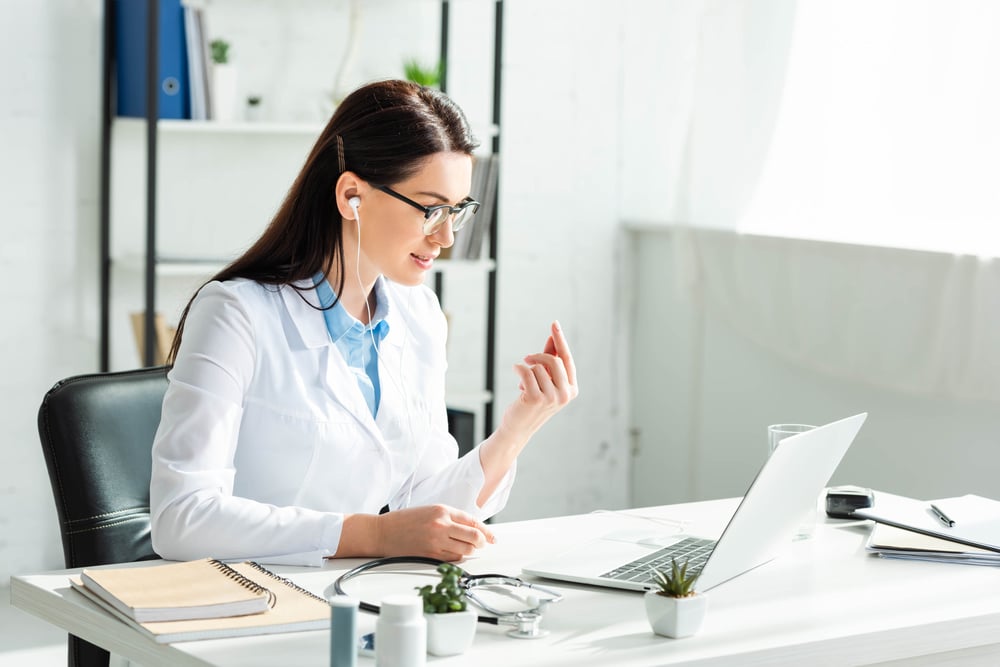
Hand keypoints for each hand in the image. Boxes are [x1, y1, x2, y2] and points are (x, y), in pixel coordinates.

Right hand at [374, 504, 495, 560]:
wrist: (383, 532)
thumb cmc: (404, 521)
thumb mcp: (430, 511)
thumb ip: (450, 517)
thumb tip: (471, 528)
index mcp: (442, 510)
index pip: (473, 521)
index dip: (486, 531)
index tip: (492, 537)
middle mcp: (441, 525)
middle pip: (474, 537)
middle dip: (482, 542)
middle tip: (483, 544)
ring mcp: (436, 541)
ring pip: (466, 550)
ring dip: (470, 551)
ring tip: (469, 549)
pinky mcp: (430, 555)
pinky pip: (453, 559)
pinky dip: (458, 557)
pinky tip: (455, 554)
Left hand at [501, 320, 578, 441]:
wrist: (518, 427)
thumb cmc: (532, 402)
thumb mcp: (544, 380)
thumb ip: (550, 360)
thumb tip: (552, 338)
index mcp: (572, 389)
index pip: (567, 359)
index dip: (560, 340)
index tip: (554, 324)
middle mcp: (565, 394)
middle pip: (554, 360)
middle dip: (538, 355)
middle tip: (527, 358)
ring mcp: (551, 398)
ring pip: (538, 367)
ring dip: (527, 369)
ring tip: (524, 382)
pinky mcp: (535, 398)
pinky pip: (526, 371)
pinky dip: (518, 368)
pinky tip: (516, 374)